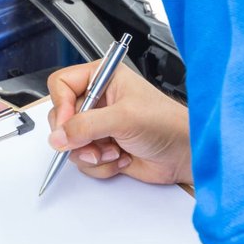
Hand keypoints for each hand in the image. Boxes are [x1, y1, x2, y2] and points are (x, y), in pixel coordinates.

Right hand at [47, 60, 190, 184]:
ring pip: (70, 143)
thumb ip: (86, 125)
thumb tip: (58, 136)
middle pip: (62, 118)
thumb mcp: (123, 118)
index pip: (61, 84)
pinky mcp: (103, 148)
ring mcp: (99, 126)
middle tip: (94, 142)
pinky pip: (84, 161)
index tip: (69, 124)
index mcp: (103, 78)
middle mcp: (98, 101)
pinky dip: (101, 165)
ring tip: (114, 151)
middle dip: (77, 136)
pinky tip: (122, 158)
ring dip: (91, 153)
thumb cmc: (167, 124)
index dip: (62, 105)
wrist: (185, 154)